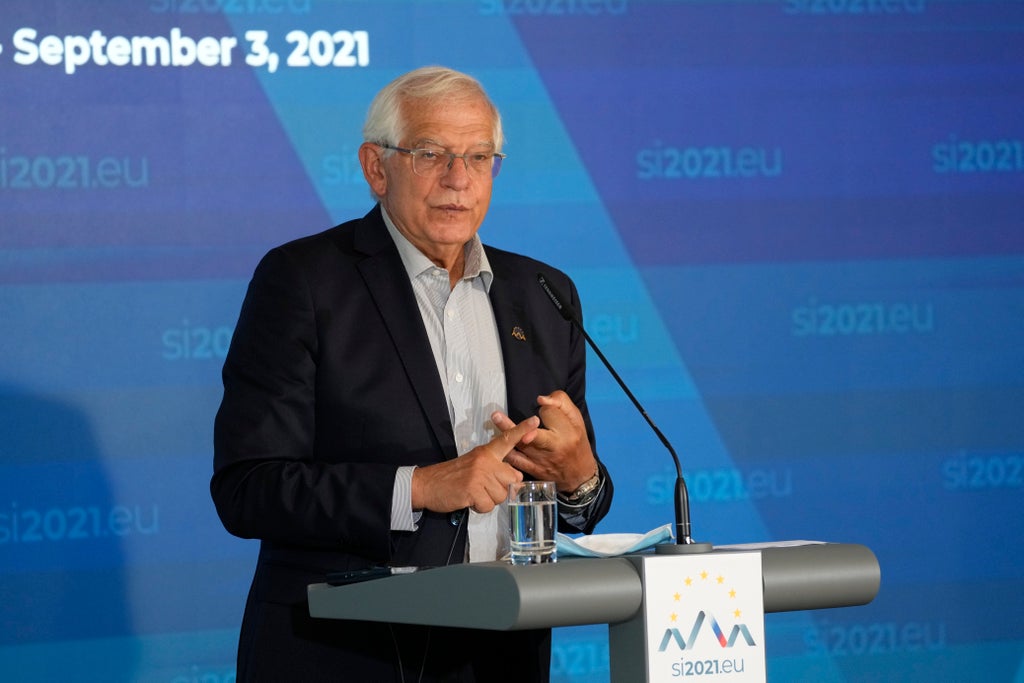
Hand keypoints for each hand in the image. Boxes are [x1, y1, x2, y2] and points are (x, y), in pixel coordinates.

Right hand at [410, 415, 538, 513]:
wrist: (427, 484)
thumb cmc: (452, 476)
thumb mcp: (474, 464)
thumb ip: (494, 468)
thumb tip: (515, 478)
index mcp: (486, 452)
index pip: (506, 440)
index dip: (522, 430)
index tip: (535, 421)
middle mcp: (485, 461)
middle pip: (512, 479)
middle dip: (501, 489)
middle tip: (483, 488)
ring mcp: (478, 475)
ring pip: (501, 496)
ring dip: (489, 500)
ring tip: (474, 493)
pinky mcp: (472, 490)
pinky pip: (488, 506)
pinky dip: (480, 508)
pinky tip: (469, 500)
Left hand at [495, 391, 597, 492]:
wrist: (579, 475)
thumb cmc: (577, 442)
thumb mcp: (576, 419)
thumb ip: (561, 403)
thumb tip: (540, 399)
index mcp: (567, 433)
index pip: (549, 415)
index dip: (544, 410)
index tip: (544, 411)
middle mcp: (554, 448)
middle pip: (533, 435)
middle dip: (515, 426)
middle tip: (495, 415)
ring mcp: (542, 461)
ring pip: (521, 448)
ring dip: (505, 436)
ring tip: (493, 424)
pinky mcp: (533, 471)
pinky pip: (516, 462)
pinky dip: (506, 453)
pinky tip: (495, 443)